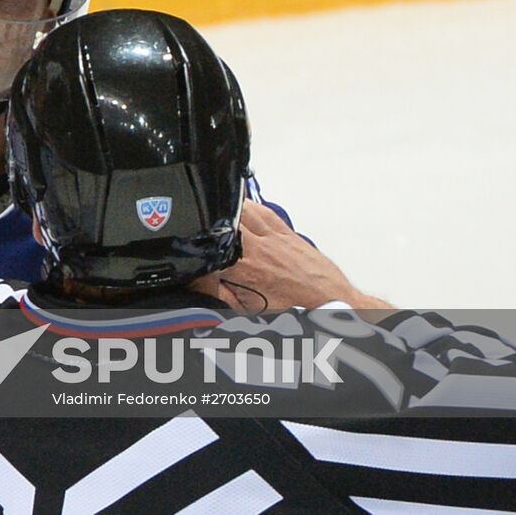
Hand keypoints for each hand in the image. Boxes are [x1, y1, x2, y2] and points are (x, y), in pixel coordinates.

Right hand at [196, 200, 395, 310]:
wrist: (330, 302)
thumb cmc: (295, 310)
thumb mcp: (250, 312)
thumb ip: (220, 294)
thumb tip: (197, 281)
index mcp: (245, 269)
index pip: (210, 249)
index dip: (193, 246)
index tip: (184, 248)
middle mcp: (258, 248)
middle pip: (225, 222)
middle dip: (207, 220)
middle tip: (194, 219)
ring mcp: (273, 237)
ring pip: (243, 210)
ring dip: (226, 208)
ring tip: (211, 207)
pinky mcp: (286, 232)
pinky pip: (263, 211)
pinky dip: (248, 205)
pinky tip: (239, 203)